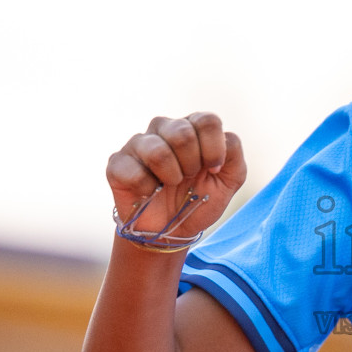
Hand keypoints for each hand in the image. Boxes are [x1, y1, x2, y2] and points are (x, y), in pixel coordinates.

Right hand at [105, 113, 246, 242]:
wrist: (172, 230)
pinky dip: (147, 190)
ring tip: (170, 184)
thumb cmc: (200, 198)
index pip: (207, 120)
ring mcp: (139, 143)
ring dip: (171, 177)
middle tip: (188, 178)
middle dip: (192, 165)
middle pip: (183, 133)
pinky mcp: (118, 162)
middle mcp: (165, 128)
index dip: (214, 149)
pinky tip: (149, 192)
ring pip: (157, 151)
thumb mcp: (230, 179)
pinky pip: (134, 172)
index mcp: (193, 126)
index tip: (213, 169)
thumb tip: (222, 141)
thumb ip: (233, 154)